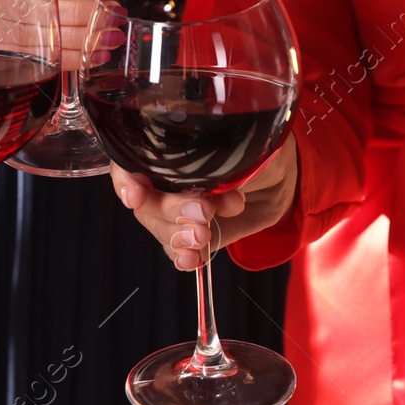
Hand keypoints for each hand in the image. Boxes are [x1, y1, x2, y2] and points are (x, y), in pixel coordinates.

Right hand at [113, 134, 299, 269]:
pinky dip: (183, 256)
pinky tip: (193, 259)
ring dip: (180, 235)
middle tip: (204, 214)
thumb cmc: (257, 150)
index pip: (126, 163)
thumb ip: (216, 158)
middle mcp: (161, 179)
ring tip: (206, 234)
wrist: (279, 179)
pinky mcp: (187, 233)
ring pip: (159, 227)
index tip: (135, 196)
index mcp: (163, 147)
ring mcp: (173, 209)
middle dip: (171, 211)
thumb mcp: (237, 145)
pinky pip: (175, 249)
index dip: (125, 181)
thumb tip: (207, 178)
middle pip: (144, 201)